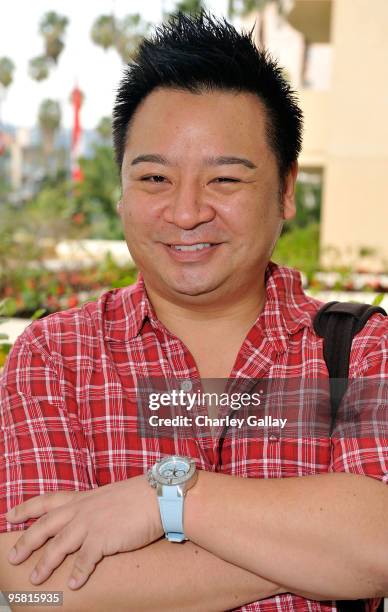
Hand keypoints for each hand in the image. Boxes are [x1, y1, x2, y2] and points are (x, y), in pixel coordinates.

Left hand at [5, 475, 162, 589]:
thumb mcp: (107, 496)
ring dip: (45, 564)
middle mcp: (82, 510)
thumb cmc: (137, 496)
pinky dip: (78, 573)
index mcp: (82, 498)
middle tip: (13, 557)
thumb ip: (93, 506)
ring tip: (36, 579)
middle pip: (45, 526)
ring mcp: (91, 524)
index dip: (27, 508)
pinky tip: (74, 585)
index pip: (47, 501)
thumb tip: (87, 518)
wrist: (157, 496)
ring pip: (59, 546)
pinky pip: (85, 560)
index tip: (10, 515)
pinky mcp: (103, 538)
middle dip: (26, 542)